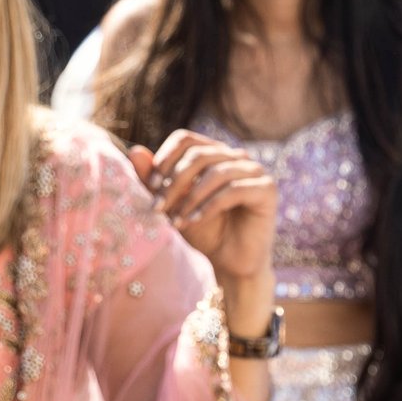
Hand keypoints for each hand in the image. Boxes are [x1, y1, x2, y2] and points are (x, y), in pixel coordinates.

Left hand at [129, 132, 278, 290]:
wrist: (230, 261)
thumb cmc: (203, 231)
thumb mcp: (173, 204)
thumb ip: (155, 180)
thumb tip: (135, 151)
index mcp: (215, 153)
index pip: (186, 139)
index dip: (165, 158)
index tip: (151, 186)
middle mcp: (236, 157)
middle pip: (199, 155)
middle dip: (174, 182)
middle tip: (158, 208)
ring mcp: (255, 171)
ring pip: (215, 172)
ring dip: (190, 198)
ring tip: (176, 221)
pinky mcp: (267, 189)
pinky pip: (233, 190)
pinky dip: (208, 206)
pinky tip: (194, 221)